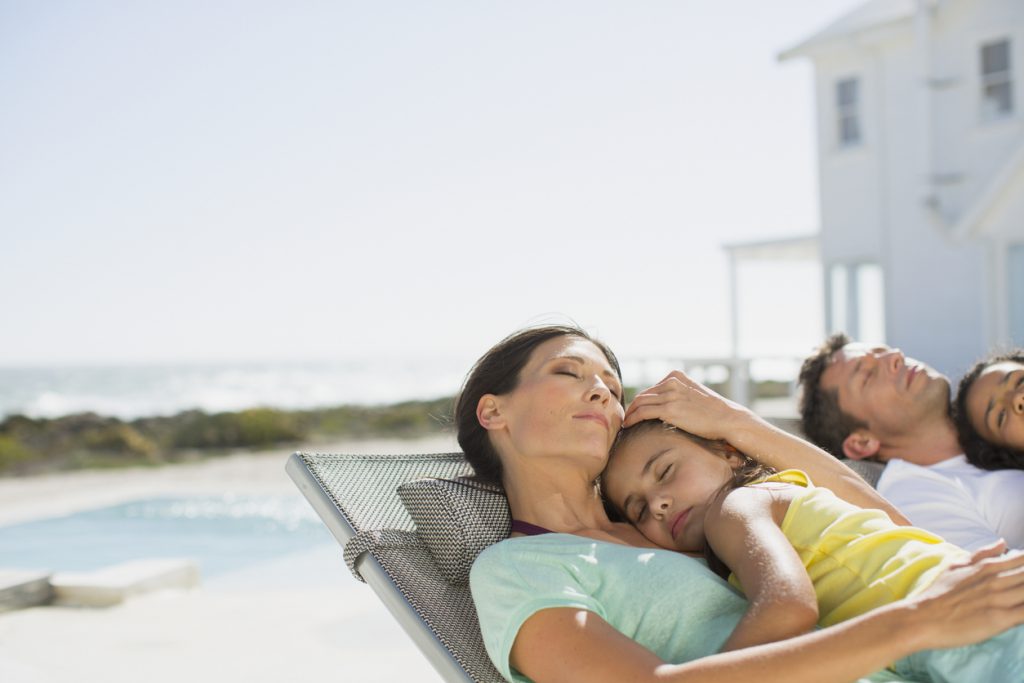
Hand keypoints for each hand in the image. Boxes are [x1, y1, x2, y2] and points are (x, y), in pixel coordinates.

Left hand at [623, 370, 756, 439]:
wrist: (728, 419)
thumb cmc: (713, 412)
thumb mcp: (693, 395)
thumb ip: (678, 394)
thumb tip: (663, 406)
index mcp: (677, 376)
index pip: (652, 388)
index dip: (641, 401)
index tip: (634, 410)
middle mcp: (672, 381)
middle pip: (644, 395)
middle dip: (633, 407)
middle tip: (626, 417)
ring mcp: (670, 394)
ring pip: (640, 403)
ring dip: (630, 413)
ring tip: (625, 423)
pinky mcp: (669, 409)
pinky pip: (643, 412)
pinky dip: (632, 418)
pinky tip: (628, 425)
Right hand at [906, 540, 1023, 649]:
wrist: (922, 618)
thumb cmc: (938, 593)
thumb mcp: (956, 566)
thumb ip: (982, 554)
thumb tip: (1003, 543)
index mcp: (986, 567)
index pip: (1022, 559)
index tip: (1023, 568)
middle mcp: (995, 581)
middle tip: (1020, 582)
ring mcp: (998, 599)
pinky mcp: (1000, 619)